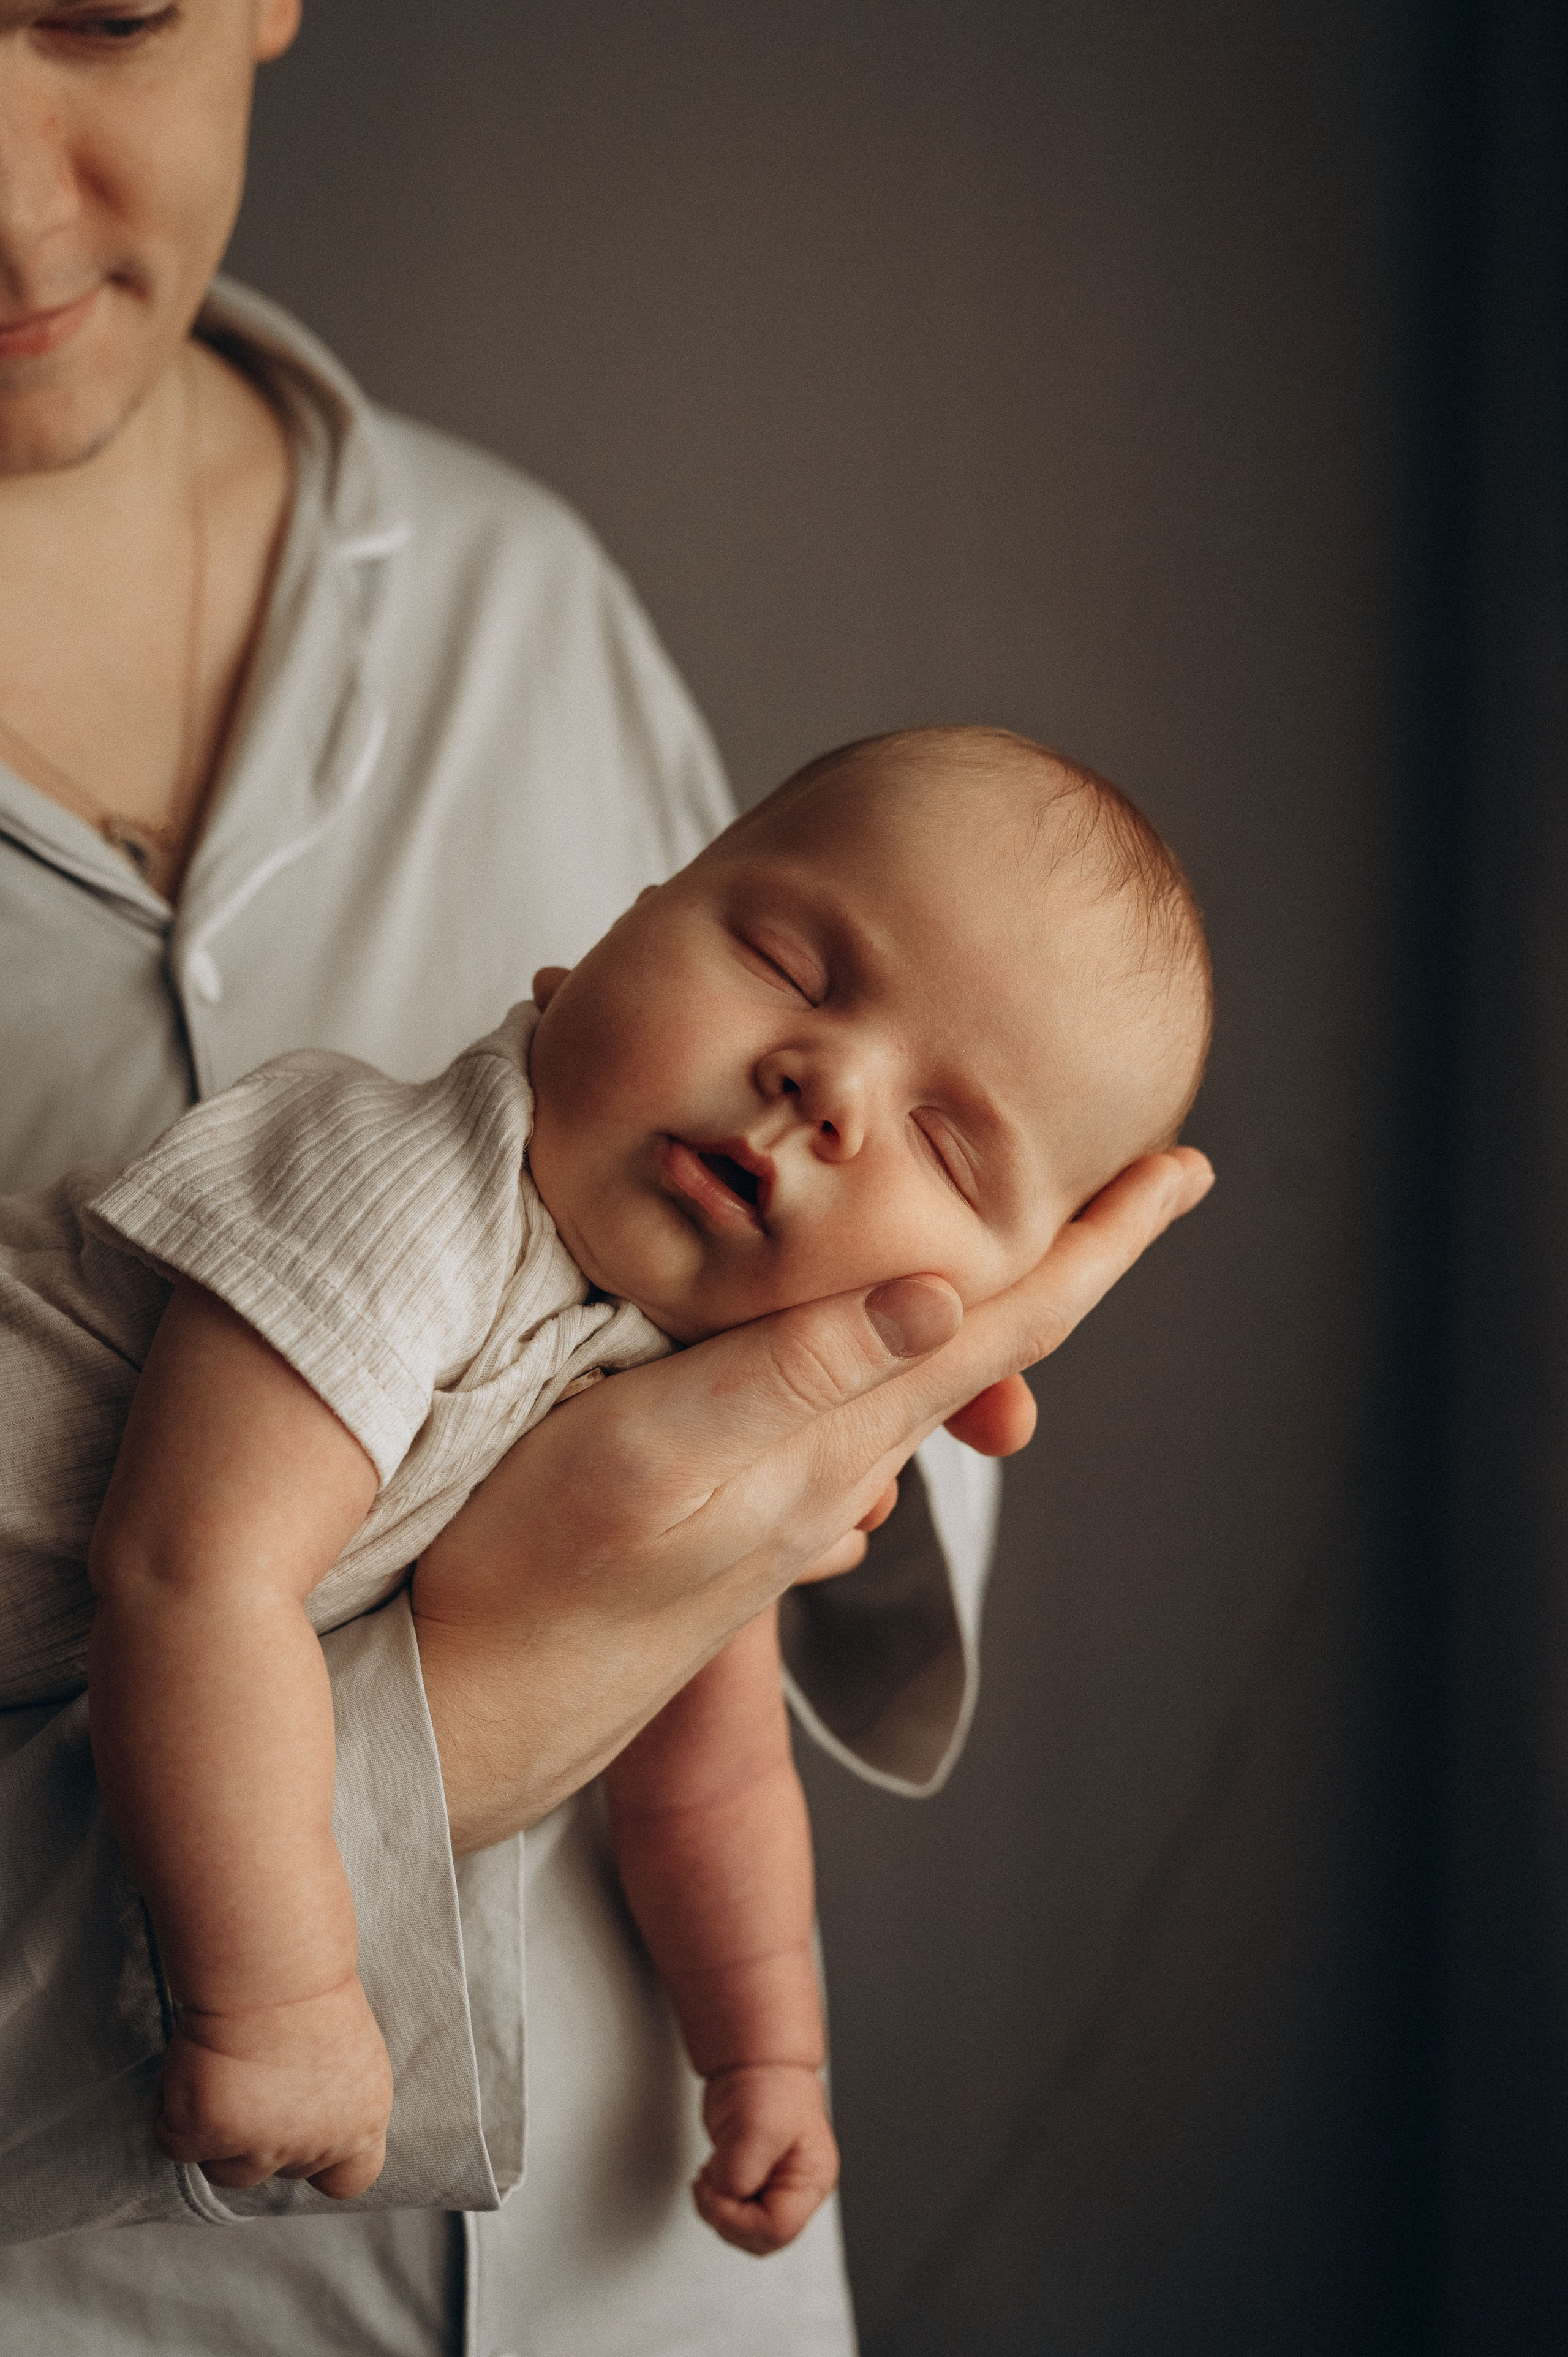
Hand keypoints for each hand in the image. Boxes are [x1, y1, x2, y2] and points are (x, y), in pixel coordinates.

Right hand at [153, 1974, 392, 2201]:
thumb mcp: (346, 2051)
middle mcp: (314, 2147)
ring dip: (215, 2131)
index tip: (303, 2130)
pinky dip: (173, 2107)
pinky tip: (191, 2061)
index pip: (351, 2179)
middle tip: (250, 2074)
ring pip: (223, 2167)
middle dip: (257, 2133)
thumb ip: (330, 2097)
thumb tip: (297, 2114)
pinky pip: (175, 2140)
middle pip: (273, 2169)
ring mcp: (258, 2148)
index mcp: (361, 2122)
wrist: (271, 1969)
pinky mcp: (205, 2136)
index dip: (323, 2164)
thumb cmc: (308, 1989)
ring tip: (222, 2068)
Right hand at [415, 1147, 1212, 1848]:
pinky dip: (872, 1345)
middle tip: (1129, 1175)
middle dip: (1064, 1255)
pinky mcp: (736, 1504)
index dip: (1101, 1244)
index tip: (1182, 1169)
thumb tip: (946, 1296)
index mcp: (832, 1439)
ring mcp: (788, 1492)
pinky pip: (843, 1408)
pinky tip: (858, 1327)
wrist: (468, 1706)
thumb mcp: (661, 1448)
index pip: (1006, 1327)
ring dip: (975, 1300)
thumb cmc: (541, 1571)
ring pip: (915, 1375)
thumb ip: (796, 1372)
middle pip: (986, 1343)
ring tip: (1014, 1231)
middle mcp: (834, 1467)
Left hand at [694, 2064, 839, 2254]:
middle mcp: (795, 2191)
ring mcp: (774, 2189)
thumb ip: (741, 2171)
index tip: (717, 2190)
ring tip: (710, 2174)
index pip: (777, 2228)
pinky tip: (712, 2173)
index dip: (739, 2221)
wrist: (757, 2063)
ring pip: (744, 2232)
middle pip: (761, 2239)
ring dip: (717, 2211)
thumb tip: (726, 2197)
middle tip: (711, 2184)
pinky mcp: (754, 2183)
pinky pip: (733, 2214)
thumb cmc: (770, 2086)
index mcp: (810, 2181)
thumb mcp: (756, 2128)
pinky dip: (715, 2201)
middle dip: (727, 2219)